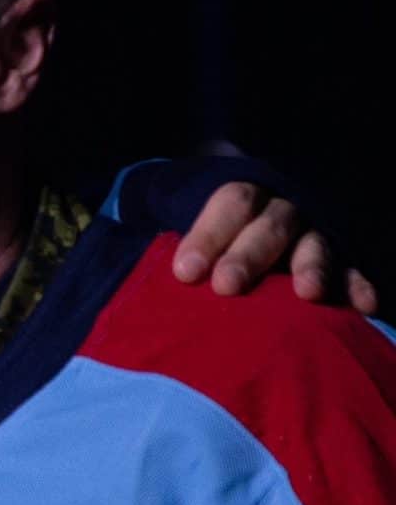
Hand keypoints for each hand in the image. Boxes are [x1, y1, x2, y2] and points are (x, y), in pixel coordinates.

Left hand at [171, 181, 377, 313]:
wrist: (238, 227)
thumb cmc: (203, 241)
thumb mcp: (177, 224)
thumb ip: (167, 245)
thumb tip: (139, 259)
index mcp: (242, 198)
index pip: (228, 204)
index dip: (208, 234)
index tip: (185, 272)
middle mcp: (280, 211)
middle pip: (268, 226)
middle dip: (248, 256)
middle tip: (227, 285)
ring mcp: (311, 235)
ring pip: (313, 244)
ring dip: (311, 266)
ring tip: (308, 293)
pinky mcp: (336, 260)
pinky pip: (351, 271)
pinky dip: (356, 286)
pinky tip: (364, 306)